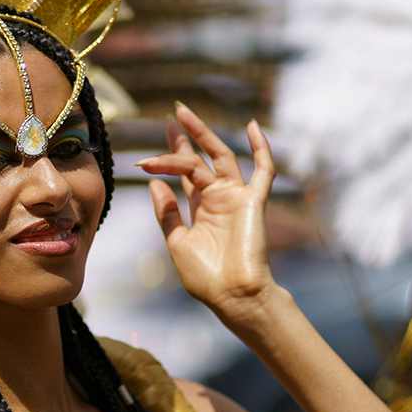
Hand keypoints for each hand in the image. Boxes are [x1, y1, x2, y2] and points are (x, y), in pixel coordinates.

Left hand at [136, 103, 275, 323]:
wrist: (233, 296)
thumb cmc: (206, 277)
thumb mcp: (177, 242)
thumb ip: (167, 213)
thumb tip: (154, 185)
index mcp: (201, 208)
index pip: (185, 174)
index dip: (168, 158)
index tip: (147, 151)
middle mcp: (219, 198)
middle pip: (200, 159)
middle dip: (185, 138)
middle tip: (170, 118)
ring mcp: (237, 197)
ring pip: (220, 157)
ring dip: (203, 135)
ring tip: (184, 114)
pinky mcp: (254, 202)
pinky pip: (263, 170)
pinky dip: (260, 148)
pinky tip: (252, 126)